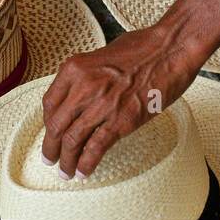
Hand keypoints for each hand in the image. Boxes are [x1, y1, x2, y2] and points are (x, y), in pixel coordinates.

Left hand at [40, 25, 201, 178]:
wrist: (171, 50)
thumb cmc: (142, 47)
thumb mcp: (102, 55)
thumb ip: (86, 76)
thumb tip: (78, 96)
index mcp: (75, 68)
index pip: (49, 103)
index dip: (47, 123)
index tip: (51, 133)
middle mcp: (83, 87)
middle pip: (56, 126)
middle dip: (50, 147)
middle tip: (49, 159)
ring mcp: (102, 106)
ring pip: (72, 141)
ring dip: (66, 161)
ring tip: (66, 171)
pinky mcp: (121, 121)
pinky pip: (95, 148)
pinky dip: (86, 164)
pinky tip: (84, 171)